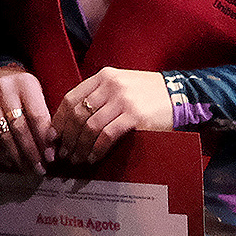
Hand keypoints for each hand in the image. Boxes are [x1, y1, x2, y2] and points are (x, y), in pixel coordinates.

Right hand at [0, 63, 54, 173]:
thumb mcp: (38, 94)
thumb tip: (52, 149)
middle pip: (19, 128)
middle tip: (39, 167)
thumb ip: (45, 117)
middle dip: (31, 152)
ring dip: (16, 156)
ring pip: (3, 135)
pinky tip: (9, 160)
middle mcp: (4, 88)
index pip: (37, 116)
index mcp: (26, 83)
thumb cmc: (22, 90)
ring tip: (26, 167)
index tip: (50, 156)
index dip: (44, 140)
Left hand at [50, 67, 172, 165]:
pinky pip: (107, 135)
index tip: (53, 137)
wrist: (181, 94)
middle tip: (63, 154)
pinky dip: (97, 149)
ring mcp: (123, 100)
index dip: (59, 121)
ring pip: (89, 127)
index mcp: (102, 77)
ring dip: (80, 147)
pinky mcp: (135, 116)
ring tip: (76, 159)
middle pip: (77, 114)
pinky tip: (94, 158)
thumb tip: (71, 122)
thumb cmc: (147, 94)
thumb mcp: (120, 85)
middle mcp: (110, 85)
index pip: (70, 98)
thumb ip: (98, 96)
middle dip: (67, 138)